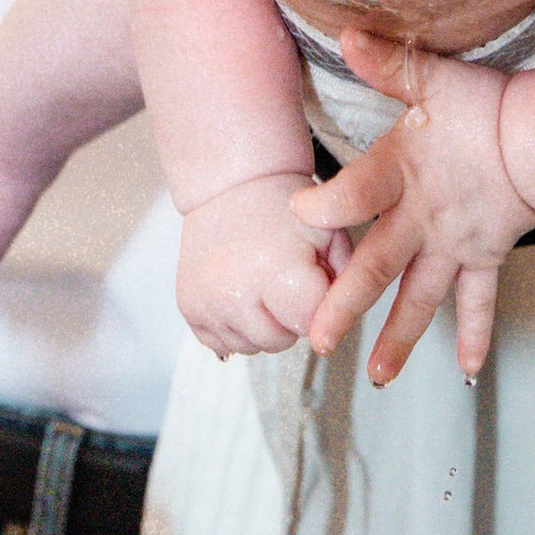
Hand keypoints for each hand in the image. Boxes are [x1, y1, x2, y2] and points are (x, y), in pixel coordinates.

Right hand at [175, 171, 343, 359]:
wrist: (231, 188)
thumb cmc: (284, 209)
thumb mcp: (330, 234)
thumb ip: (346, 281)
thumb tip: (335, 326)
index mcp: (276, 269)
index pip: (309, 324)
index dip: (317, 307)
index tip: (312, 284)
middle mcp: (235, 291)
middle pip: (280, 341)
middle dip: (290, 318)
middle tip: (286, 283)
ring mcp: (208, 302)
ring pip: (252, 347)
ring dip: (263, 326)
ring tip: (262, 286)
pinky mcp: (189, 309)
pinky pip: (223, 344)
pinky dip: (236, 328)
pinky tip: (242, 296)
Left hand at [296, 39, 534, 384]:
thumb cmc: (486, 105)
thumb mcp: (433, 79)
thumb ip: (388, 64)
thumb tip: (347, 33)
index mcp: (401, 173)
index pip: (354, 195)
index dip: (324, 206)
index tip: (296, 217)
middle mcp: (422, 218)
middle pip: (378, 267)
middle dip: (345, 305)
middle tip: (317, 341)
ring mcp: (454, 245)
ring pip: (421, 298)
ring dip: (398, 338)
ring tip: (376, 376)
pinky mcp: (485, 256)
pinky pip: (479, 302)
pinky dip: (474, 335)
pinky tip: (467, 369)